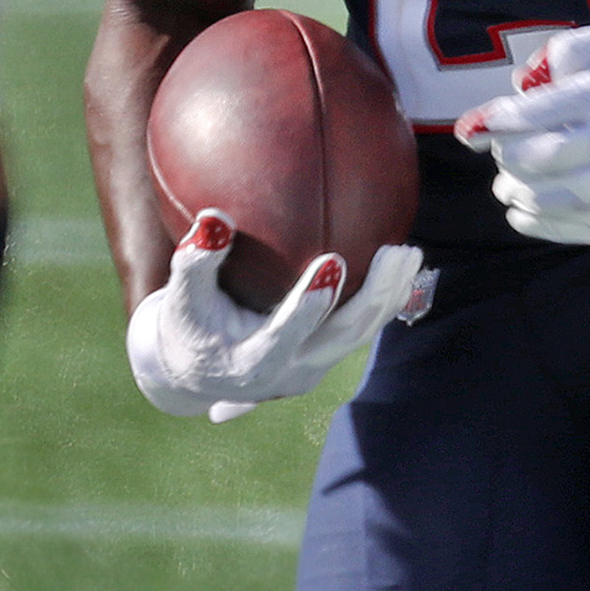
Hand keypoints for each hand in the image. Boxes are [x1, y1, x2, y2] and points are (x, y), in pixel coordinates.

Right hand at [124, 216, 428, 422]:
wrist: (196, 371)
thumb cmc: (186, 326)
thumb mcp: (180, 298)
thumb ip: (195, 262)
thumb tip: (214, 218)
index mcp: (253, 363)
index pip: (285, 335)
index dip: (309, 304)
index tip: (332, 262)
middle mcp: (290, 372)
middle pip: (343, 335)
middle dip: (374, 294)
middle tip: (396, 251)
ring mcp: (313, 367)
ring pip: (360, 333)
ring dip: (389, 295)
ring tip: (409, 253)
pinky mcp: (325, 356)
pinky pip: (361, 329)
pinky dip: (382, 299)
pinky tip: (399, 264)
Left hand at [458, 24, 589, 246]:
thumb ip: (561, 53)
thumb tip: (521, 83)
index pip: (536, 113)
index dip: (495, 122)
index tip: (469, 129)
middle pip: (541, 158)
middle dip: (506, 156)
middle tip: (500, 150)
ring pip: (552, 198)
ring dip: (516, 192)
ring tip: (505, 184)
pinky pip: (572, 229)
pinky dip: (538, 224)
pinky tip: (520, 211)